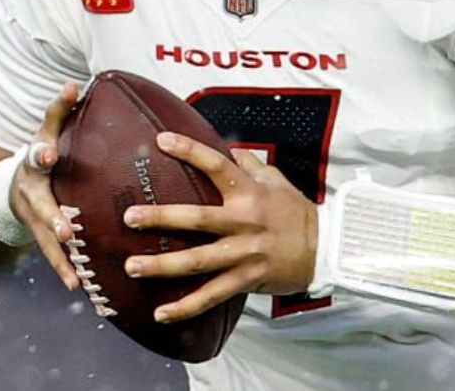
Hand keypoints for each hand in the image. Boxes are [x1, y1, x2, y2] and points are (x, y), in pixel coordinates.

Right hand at [9, 82, 82, 291]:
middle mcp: (30, 195)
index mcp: (33, 166)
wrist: (8, 190)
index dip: (39, 151)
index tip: (44, 152)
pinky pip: (53, 257)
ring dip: (59, 257)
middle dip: (53, 219)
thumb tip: (75, 83)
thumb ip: (58, 111)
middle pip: (40, 208)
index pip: (35, 154)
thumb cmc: (42, 157)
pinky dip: (65, 271)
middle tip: (66, 231)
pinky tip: (78, 287)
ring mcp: (34, 219)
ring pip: (45, 240)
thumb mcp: (45, 133)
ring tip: (74, 275)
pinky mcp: (42, 237)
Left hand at [122, 131, 317, 322]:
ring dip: (163, 265)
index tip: (162, 141)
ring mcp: (245, 252)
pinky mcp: (247, 278)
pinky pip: (212, 295)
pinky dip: (186, 307)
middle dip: (162, 218)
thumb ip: (252, 166)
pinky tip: (160, 313)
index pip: (218, 165)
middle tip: (129, 217)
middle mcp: (245, 221)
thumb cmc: (297, 213)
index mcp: (250, 193)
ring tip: (132, 267)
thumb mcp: (278, 182)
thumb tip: (232, 149)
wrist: (325, 248)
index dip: (190, 151)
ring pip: (198, 261)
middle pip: (198, 219)